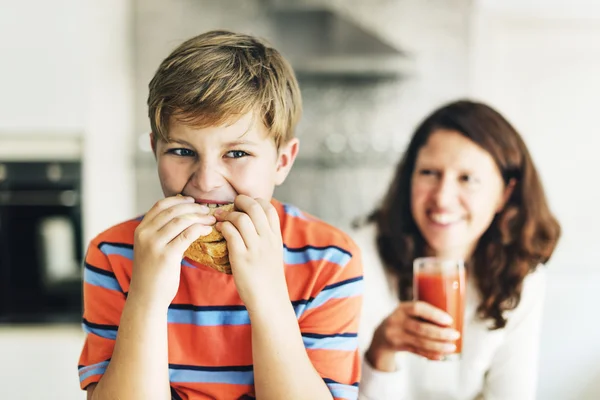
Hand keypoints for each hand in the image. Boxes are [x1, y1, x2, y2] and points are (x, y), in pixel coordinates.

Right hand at [130, 195, 215, 305]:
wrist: (147, 298)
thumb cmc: (153, 274)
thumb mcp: (150, 248)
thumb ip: (161, 233)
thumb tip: (182, 218)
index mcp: (140, 230)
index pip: (160, 205)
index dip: (178, 200)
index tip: (192, 200)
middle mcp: (145, 234)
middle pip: (173, 211)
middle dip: (192, 208)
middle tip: (206, 210)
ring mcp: (154, 244)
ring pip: (181, 221)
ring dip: (199, 217)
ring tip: (210, 219)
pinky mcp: (166, 255)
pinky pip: (187, 235)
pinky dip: (200, 229)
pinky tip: (208, 230)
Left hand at [214, 195, 286, 310]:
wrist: (269, 300)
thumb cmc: (268, 278)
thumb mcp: (274, 253)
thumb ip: (266, 238)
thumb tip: (254, 223)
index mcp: (275, 237)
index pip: (269, 208)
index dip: (255, 201)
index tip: (245, 205)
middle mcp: (267, 240)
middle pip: (255, 208)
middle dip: (241, 201)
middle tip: (231, 205)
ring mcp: (255, 248)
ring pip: (241, 218)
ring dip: (228, 214)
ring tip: (221, 217)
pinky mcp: (242, 258)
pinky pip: (231, 234)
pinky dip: (223, 227)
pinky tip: (219, 229)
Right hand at [366, 301, 459, 369]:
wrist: (381, 335)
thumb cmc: (403, 320)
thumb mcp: (407, 311)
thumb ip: (424, 313)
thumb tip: (452, 321)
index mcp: (402, 308)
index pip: (418, 308)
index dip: (434, 314)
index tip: (449, 320)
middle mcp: (397, 320)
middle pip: (420, 328)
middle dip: (440, 333)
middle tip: (455, 335)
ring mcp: (396, 335)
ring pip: (420, 342)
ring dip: (438, 346)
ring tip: (452, 347)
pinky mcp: (398, 346)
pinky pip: (417, 351)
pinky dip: (430, 354)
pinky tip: (441, 356)